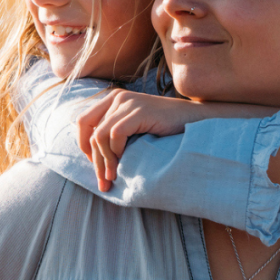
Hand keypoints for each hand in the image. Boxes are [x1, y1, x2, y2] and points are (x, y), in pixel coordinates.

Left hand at [77, 92, 206, 191]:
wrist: (196, 122)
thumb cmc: (166, 131)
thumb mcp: (135, 130)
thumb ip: (115, 135)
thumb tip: (93, 160)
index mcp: (113, 100)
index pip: (83, 122)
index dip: (84, 146)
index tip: (96, 166)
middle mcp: (118, 97)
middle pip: (89, 131)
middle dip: (94, 161)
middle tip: (103, 182)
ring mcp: (128, 102)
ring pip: (99, 136)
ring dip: (104, 161)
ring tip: (114, 177)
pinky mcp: (139, 111)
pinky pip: (115, 135)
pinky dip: (116, 152)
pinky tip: (124, 163)